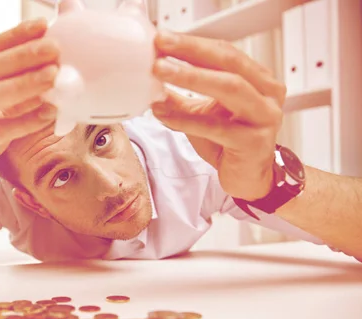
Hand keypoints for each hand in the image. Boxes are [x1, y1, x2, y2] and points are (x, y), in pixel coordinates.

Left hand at [151, 31, 286, 200]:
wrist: (250, 180)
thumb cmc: (230, 144)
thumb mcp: (203, 114)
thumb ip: (180, 97)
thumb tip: (151, 80)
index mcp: (258, 79)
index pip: (224, 53)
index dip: (192, 44)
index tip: (163, 38)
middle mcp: (267, 94)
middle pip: (229, 62)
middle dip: (192, 51)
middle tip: (162, 45)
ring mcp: (264, 117)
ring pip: (229, 87)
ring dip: (191, 76)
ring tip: (161, 71)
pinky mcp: (254, 142)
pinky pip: (216, 127)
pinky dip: (186, 119)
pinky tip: (164, 114)